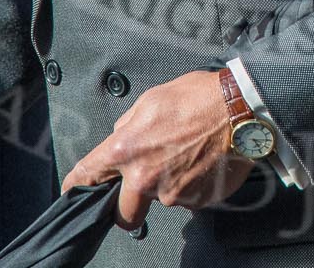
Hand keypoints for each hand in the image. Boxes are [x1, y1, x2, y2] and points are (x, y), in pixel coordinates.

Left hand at [62, 69, 253, 229]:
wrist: (241, 110)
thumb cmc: (198, 98)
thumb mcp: (152, 99)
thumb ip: (129, 124)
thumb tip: (122, 136)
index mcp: (127, 150)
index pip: (88, 175)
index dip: (76, 185)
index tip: (72, 191)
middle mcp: (145, 179)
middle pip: (123, 214)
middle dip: (129, 205)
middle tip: (144, 184)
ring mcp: (172, 195)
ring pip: (161, 201)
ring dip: (168, 185)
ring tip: (188, 154)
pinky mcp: (197, 201)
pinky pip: (187, 199)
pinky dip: (191, 185)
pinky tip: (203, 161)